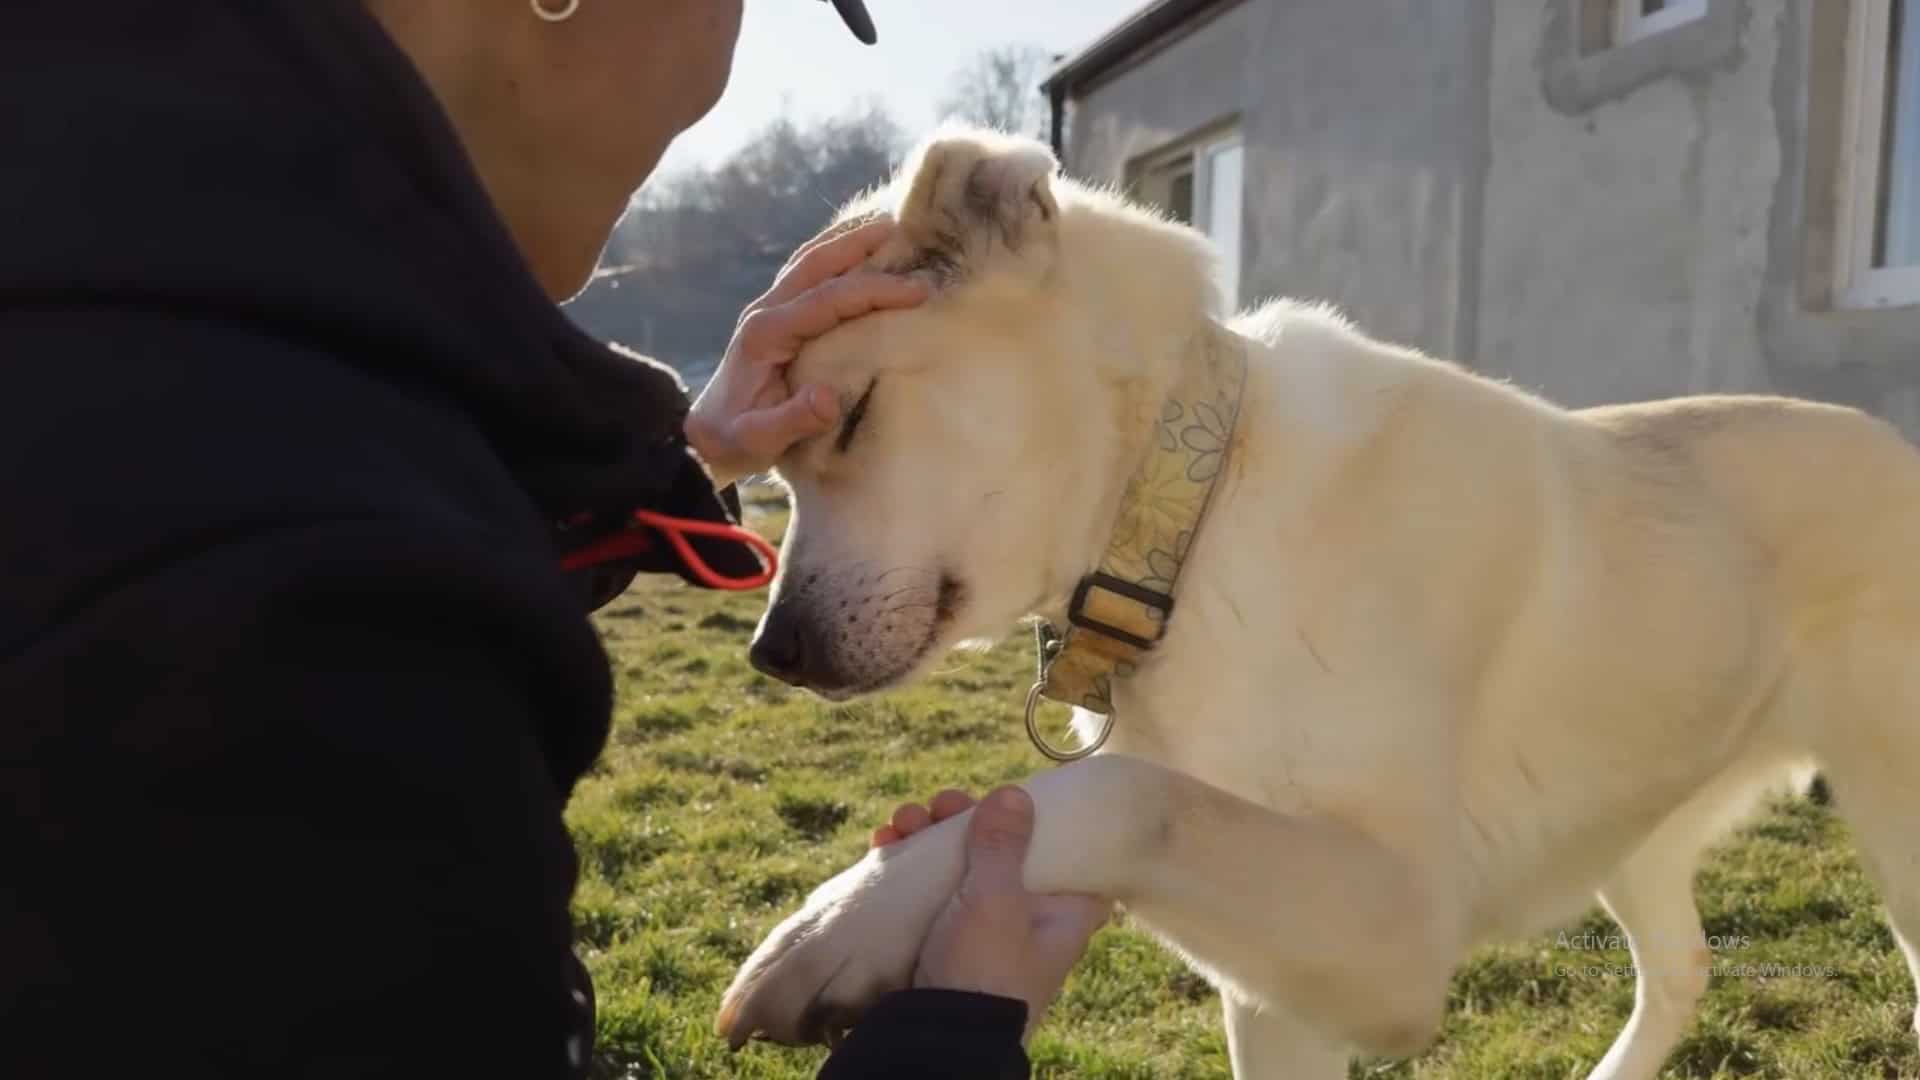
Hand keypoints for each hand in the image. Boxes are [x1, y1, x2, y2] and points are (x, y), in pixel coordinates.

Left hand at [686, 218, 928, 487]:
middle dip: (861, 244)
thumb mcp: (759, 439)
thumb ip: (792, 420)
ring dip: (846, 239)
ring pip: (809, 260)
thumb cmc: (736, 438)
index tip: (917, 290)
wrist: (706, 434)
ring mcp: (768, 308)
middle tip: (904, 228)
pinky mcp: (775, 314)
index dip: (873, 290)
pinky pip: (806, 272)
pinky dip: (832, 252)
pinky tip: (854, 246)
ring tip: (886, 224)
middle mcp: (766, 310)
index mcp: (767, 333)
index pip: (827, 300)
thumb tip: (827, 399)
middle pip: (816, 263)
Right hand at [875, 787, 1110, 1038]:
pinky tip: (882, 844)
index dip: (1040, 821)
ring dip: (926, 836)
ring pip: (956, 865)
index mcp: (1061, 913)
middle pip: (1000, 850)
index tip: (1010, 797)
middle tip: (938, 806)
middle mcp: (1025, 919)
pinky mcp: (938, 940)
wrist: (935, 1041)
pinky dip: (904, 864)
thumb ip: (1003, 846)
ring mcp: (978, 930)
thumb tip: (1014, 793)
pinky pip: (924, 889)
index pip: (1068, 854)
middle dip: (962, 819)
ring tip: (901, 822)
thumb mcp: (996, 901)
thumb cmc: (982, 973)